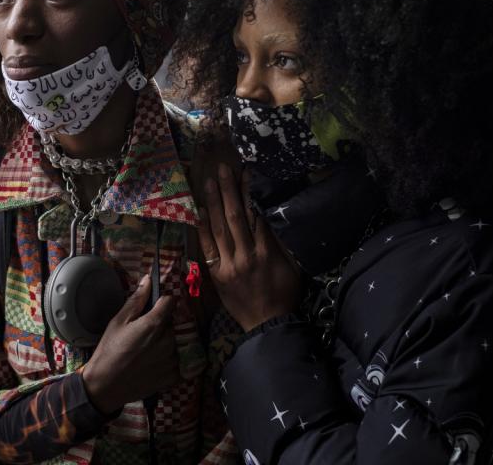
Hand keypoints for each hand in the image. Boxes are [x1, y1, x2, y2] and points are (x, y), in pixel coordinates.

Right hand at [81, 275, 179, 414]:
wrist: (106, 386)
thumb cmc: (109, 350)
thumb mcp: (118, 321)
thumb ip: (136, 300)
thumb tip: (148, 279)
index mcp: (155, 324)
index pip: (170, 302)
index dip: (163, 301)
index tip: (155, 306)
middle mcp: (169, 341)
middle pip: (172, 323)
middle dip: (162, 324)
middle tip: (143, 334)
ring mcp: (173, 360)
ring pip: (176, 342)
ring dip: (166, 342)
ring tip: (146, 351)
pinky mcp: (174, 376)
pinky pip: (179, 361)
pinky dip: (170, 360)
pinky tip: (154, 363)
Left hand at [198, 164, 302, 331]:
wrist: (266, 324)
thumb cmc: (283, 294)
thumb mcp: (293, 268)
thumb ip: (283, 244)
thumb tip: (276, 217)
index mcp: (267, 252)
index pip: (257, 214)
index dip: (251, 192)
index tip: (247, 172)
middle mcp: (247, 254)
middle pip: (236, 216)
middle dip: (229, 190)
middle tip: (223, 168)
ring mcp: (229, 264)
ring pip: (219, 228)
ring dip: (213, 202)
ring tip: (208, 181)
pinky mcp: (216, 274)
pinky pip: (207, 247)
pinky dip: (202, 228)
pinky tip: (199, 210)